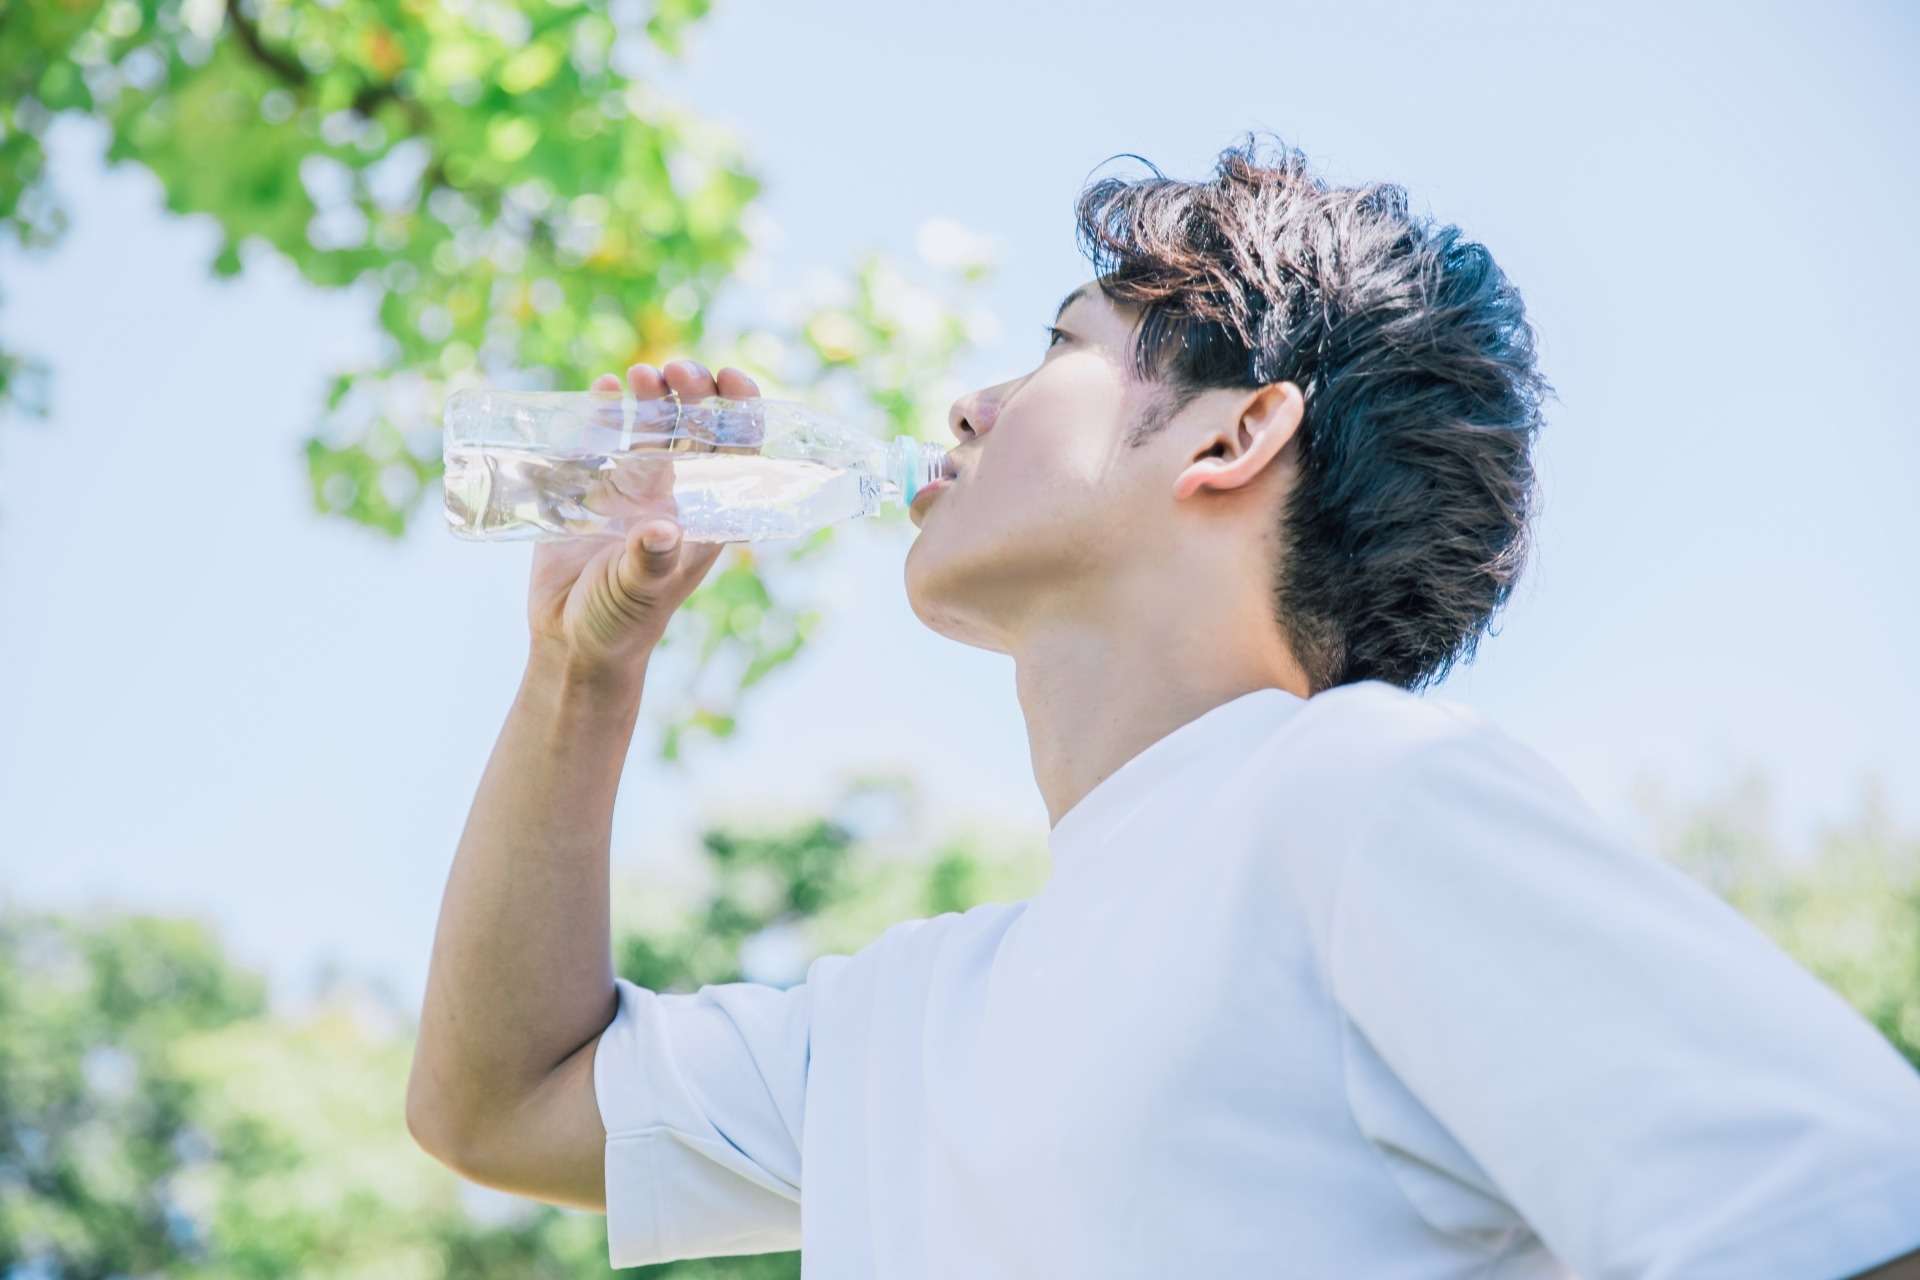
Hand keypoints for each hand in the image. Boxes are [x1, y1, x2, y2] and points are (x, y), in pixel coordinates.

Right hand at [526, 359, 761, 684]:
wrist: (571, 642)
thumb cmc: (619, 624)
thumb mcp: (638, 592)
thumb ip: (649, 561)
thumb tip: (662, 528)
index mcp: (702, 514)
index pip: (736, 452)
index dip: (740, 411)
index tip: (730, 377)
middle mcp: (674, 494)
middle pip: (696, 428)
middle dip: (693, 393)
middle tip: (676, 369)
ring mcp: (634, 489)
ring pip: (653, 427)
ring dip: (653, 395)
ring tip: (639, 374)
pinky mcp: (591, 490)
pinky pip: (602, 439)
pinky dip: (604, 411)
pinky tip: (602, 388)